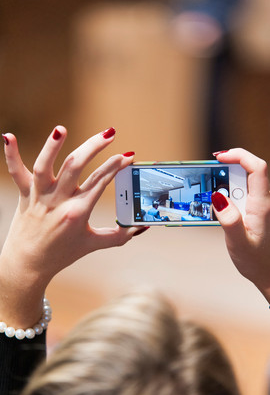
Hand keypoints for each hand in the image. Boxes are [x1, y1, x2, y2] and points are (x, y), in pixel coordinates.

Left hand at [0, 126, 144, 326]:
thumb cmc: (61, 254)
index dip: (116, 166)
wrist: (28, 265)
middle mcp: (57, 202)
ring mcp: (39, 197)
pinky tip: (9, 136)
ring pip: (44, 167)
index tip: (128, 155)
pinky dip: (11, 155)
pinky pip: (16, 173)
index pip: (100, 182)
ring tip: (61, 129)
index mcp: (77, 213)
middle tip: (110, 134)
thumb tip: (141, 227)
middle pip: (75, 167)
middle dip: (94, 147)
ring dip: (52, 147)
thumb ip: (119, 236)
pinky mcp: (24, 195)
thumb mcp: (93, 244)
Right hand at [211, 149, 269, 302]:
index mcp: (262, 206)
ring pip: (243, 181)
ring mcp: (257, 205)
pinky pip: (240, 194)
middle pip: (249, 170)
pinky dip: (226, 193)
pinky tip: (218, 206)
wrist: (267, 273)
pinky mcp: (252, 210)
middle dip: (228, 168)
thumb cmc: (257, 261)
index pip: (257, 169)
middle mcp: (262, 201)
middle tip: (209, 177)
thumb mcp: (239, 243)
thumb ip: (229, 220)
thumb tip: (218, 195)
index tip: (220, 157)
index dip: (239, 156)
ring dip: (225, 182)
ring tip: (211, 194)